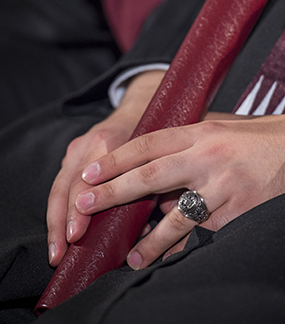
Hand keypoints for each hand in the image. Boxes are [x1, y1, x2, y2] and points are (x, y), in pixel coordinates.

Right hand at [46, 70, 164, 266]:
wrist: (142, 106)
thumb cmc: (154, 137)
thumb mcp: (156, 156)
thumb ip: (150, 187)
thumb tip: (146, 231)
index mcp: (110, 140)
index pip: (87, 179)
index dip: (80, 209)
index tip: (77, 234)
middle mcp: (89, 142)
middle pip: (67, 185)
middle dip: (61, 221)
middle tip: (60, 252)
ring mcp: (78, 146)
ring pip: (59, 187)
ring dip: (55, 221)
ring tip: (55, 251)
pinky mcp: (74, 152)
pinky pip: (62, 183)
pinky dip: (59, 210)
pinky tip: (59, 234)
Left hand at [75, 111, 284, 269]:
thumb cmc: (262, 137)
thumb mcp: (223, 127)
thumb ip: (191, 141)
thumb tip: (159, 158)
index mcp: (201, 132)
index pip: (148, 143)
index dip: (116, 158)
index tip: (90, 171)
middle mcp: (208, 158)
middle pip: (151, 175)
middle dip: (113, 191)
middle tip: (84, 203)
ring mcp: (223, 187)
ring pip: (176, 217)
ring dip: (150, 239)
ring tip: (131, 255)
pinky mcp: (238, 214)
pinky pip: (205, 233)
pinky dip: (187, 245)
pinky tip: (173, 256)